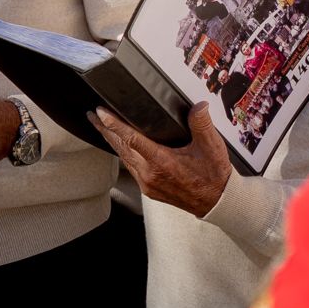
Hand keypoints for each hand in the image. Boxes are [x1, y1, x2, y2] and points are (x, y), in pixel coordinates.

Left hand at [94, 102, 231, 215]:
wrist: (217, 202)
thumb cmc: (214, 176)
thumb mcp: (212, 147)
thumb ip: (202, 124)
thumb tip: (198, 106)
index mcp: (162, 162)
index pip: (131, 139)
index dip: (114, 124)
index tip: (100, 112)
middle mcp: (150, 174)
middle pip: (120, 148)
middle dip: (104, 130)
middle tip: (91, 115)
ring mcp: (148, 183)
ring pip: (123, 158)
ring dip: (111, 141)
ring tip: (100, 127)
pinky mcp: (149, 189)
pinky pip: (130, 168)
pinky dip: (122, 154)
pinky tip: (120, 146)